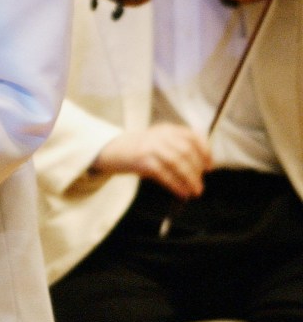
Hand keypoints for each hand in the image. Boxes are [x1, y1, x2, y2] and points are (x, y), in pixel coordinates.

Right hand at [91, 123, 211, 200]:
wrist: (112, 150)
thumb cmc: (140, 149)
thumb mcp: (159, 141)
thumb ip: (178, 149)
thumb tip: (200, 169)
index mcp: (167, 129)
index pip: (192, 136)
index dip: (204, 151)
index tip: (209, 166)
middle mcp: (160, 135)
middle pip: (186, 151)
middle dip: (197, 170)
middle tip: (200, 184)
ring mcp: (151, 147)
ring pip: (177, 163)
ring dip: (189, 179)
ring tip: (194, 191)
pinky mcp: (142, 160)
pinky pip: (164, 174)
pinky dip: (176, 184)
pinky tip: (181, 192)